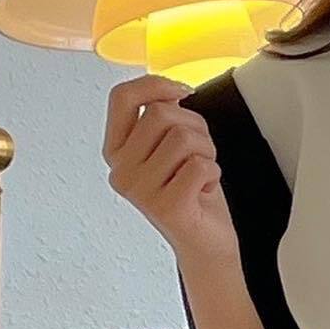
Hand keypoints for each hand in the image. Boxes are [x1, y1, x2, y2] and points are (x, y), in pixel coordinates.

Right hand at [103, 74, 239, 267]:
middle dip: (193, 126)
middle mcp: (121, 171)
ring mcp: (141, 191)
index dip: (154, 85)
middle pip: (160, 114)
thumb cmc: (191, 193)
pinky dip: (213, 173)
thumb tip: (170, 90)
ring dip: (206, 151)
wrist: (206, 243)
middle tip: (199, 153)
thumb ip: (161, 116)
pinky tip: (204, 191)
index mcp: (116, 152)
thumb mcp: (169, 146)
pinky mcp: (167, 206)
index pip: (122, 98)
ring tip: (201, 174)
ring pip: (183, 138)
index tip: (182, 91)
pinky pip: (200, 165)